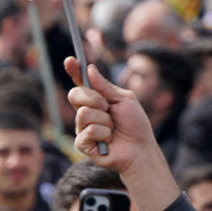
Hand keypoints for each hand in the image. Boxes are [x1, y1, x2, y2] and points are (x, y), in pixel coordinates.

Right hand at [66, 56, 159, 175]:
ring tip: (113, 128)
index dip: (74, 71)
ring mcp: (82, 127)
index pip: (80, 82)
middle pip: (74, 94)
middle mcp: (86, 112)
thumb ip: (106, 86)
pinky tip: (109, 140)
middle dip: (93, 98)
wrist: (140, 149)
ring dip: (104, 120)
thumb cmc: (135, 125)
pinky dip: (103, 133)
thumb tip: (89, 69)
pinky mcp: (82, 143)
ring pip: (83, 114)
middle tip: (108, 107)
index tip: (71, 60)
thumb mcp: (124, 100)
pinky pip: (88, 131)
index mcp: (95, 99)